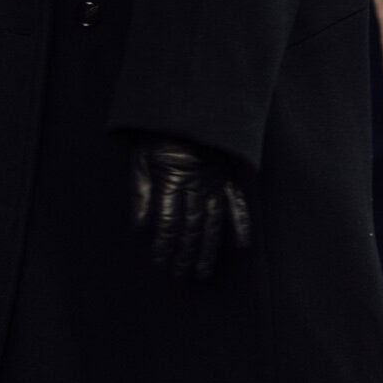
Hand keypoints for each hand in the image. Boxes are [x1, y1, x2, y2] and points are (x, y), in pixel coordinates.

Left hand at [130, 136, 252, 279]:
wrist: (189, 108)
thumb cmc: (158, 135)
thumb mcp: (140, 159)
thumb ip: (140, 193)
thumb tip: (138, 226)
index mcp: (171, 181)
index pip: (168, 223)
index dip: (164, 245)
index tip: (159, 262)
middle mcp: (196, 186)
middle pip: (191, 228)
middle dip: (184, 254)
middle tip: (180, 275)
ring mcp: (215, 183)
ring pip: (212, 223)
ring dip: (207, 250)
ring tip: (202, 272)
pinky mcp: (229, 178)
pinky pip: (238, 205)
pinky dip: (241, 225)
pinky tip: (243, 246)